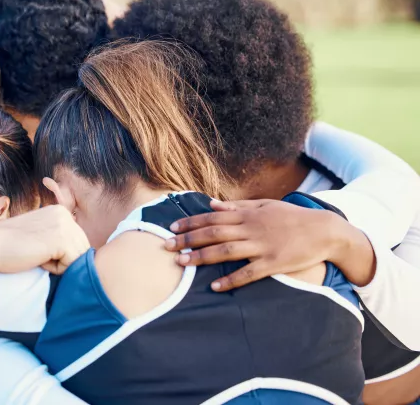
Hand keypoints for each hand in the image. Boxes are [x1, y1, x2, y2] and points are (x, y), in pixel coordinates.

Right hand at [0, 205, 89, 274]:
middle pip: (81, 250)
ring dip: (58, 265)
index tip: (36, 250)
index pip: (76, 243)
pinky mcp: (61, 239)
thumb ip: (56, 239)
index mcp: (60, 212)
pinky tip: (36, 258)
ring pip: (78, 259)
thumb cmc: (7, 246)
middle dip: (61, 260)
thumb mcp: (38, 235)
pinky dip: (54, 269)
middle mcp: (64, 215)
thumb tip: (79, 257)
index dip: (59, 255)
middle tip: (35, 254)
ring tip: (35, 256)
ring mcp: (64, 225)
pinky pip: (72, 266)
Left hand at [166, 199, 369, 290]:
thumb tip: (212, 205)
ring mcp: (262, 247)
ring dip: (201, 258)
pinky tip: (215, 286)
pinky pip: (249, 274)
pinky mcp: (274, 264)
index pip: (212, 218)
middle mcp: (251, 229)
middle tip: (166, 246)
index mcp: (248, 215)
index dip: (191, 223)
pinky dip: (231, 280)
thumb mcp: (266, 206)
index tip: (172, 228)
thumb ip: (238, 207)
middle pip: (213, 234)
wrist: (325, 230)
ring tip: (182, 263)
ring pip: (226, 252)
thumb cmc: (293, 218)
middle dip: (188, 240)